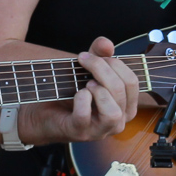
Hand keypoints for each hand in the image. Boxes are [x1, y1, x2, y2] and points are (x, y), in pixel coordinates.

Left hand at [19, 37, 140, 143]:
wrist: (43, 112)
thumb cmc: (70, 92)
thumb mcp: (87, 69)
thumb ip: (99, 54)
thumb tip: (106, 43)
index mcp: (125, 106)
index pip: (132, 82)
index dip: (115, 64)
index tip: (94, 56)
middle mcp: (118, 121)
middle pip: (122, 91)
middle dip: (102, 69)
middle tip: (83, 60)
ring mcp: (99, 130)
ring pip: (113, 112)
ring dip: (99, 90)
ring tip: (86, 83)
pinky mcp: (79, 132)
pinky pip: (85, 115)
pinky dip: (81, 99)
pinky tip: (77, 94)